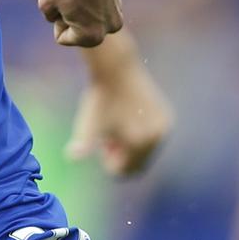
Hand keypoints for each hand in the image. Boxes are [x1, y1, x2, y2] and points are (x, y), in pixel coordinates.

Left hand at [38, 0, 122, 46]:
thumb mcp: (46, 4)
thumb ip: (52, 18)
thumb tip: (62, 16)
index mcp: (93, 36)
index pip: (62, 38)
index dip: (55, 20)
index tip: (61, 3)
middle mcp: (110, 28)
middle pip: (76, 29)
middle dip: (68, 15)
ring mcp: (117, 12)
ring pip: (85, 17)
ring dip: (77, 6)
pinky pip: (93, 5)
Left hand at [65, 54, 172, 175]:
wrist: (116, 69)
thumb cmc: (100, 98)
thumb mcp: (88, 123)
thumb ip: (82, 144)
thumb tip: (71, 157)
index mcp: (139, 142)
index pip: (125, 170)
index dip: (110, 161)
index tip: (102, 144)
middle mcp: (156, 137)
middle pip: (138, 163)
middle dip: (122, 156)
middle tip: (109, 138)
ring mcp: (164, 127)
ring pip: (146, 150)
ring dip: (131, 145)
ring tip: (117, 126)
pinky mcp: (167, 118)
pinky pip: (153, 137)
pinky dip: (141, 134)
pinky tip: (127, 117)